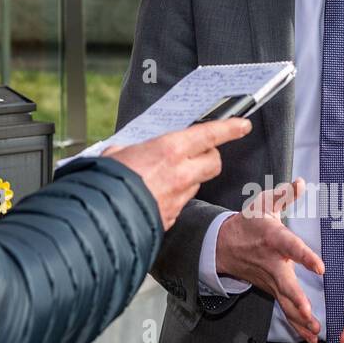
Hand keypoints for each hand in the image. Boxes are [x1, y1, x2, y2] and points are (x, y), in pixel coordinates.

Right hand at [102, 118, 250, 230]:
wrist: (102, 217)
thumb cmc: (107, 181)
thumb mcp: (117, 153)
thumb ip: (131, 150)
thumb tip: (128, 151)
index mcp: (169, 149)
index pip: (210, 135)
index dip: (229, 128)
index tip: (242, 125)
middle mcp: (181, 172)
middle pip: (214, 162)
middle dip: (209, 156)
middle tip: (197, 153)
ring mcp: (179, 197)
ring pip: (198, 183)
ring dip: (190, 177)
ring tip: (168, 175)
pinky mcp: (173, 216)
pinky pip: (181, 202)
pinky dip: (174, 196)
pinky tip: (157, 195)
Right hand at [216, 177, 325, 342]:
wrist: (222, 244)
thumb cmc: (248, 222)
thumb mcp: (262, 203)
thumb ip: (284, 194)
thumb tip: (300, 182)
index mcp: (272, 238)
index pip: (290, 246)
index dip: (305, 256)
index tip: (320, 266)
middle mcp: (271, 262)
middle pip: (284, 283)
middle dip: (296, 299)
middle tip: (309, 311)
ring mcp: (270, 279)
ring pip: (285, 301)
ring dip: (299, 318)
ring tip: (315, 331)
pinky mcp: (271, 289)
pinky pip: (284, 309)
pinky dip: (296, 325)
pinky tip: (310, 337)